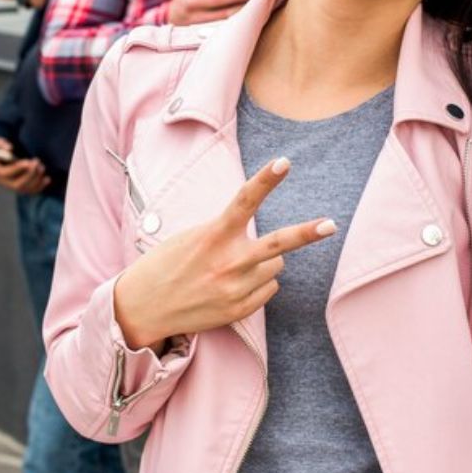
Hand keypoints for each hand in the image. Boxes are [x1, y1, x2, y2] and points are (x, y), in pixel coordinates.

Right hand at [0, 137, 50, 194]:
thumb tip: (9, 148)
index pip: (3, 173)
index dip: (16, 169)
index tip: (27, 162)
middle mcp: (1, 181)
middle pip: (16, 185)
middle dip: (29, 175)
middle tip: (37, 162)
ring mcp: (10, 185)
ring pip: (25, 189)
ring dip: (36, 180)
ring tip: (42, 167)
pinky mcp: (19, 186)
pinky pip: (30, 190)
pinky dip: (39, 186)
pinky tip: (47, 179)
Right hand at [113, 157, 334, 352]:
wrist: (141, 309)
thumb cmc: (165, 266)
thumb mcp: (190, 238)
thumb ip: (226, 234)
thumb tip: (264, 245)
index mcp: (212, 236)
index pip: (245, 201)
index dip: (266, 180)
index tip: (284, 162)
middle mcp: (227, 262)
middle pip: (278, 244)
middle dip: (307, 233)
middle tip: (330, 224)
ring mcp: (235, 289)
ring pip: (275, 266)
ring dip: (263, 263)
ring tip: (233, 268)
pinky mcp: (238, 311)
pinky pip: (269, 290)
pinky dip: (258, 284)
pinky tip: (231, 286)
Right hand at [166, 0, 252, 25]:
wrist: (172, 15)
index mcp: (189, 0)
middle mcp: (190, 17)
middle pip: (222, 14)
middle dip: (240, 7)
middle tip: (257, 1)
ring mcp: (195, 30)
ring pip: (223, 25)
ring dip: (239, 17)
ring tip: (254, 9)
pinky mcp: (200, 39)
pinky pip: (220, 32)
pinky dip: (233, 25)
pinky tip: (244, 19)